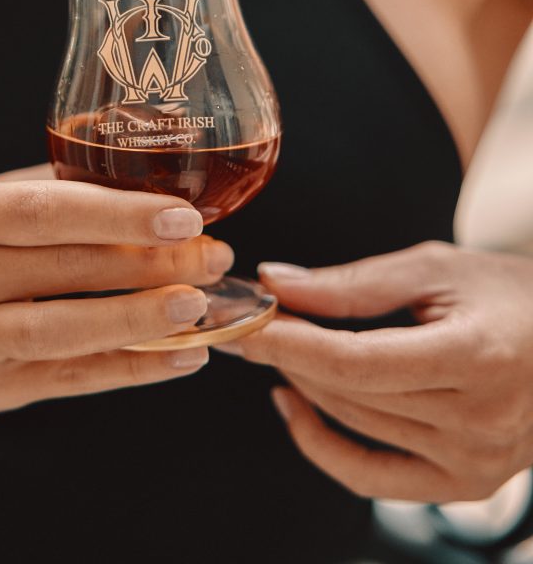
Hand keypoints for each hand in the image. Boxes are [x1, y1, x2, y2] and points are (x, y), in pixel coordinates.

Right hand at [0, 164, 232, 414]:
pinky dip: (133, 368)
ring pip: (69, 331)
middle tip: (214, 254)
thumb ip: (50, 184)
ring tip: (202, 305)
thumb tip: (143, 163)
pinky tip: (183, 355)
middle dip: (151, 263)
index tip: (183, 214)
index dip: (119, 214)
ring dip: (144, 319)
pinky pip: (72, 379)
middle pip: (67, 270)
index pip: (48, 212)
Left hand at [217, 241, 532, 502]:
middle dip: (289, 354)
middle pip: (349, 393)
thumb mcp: (434, 268)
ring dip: (303, 385)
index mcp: (476, 357)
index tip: (247, 320)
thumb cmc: (505, 293)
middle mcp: (480, 421)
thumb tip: (276, 284)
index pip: (357, 360)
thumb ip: (351, 283)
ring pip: (355, 425)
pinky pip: (374, 478)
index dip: (291, 342)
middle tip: (256, 318)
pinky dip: (324, 444)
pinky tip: (293, 405)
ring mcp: (477, 463)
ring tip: (278, 346)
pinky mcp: (467, 485)